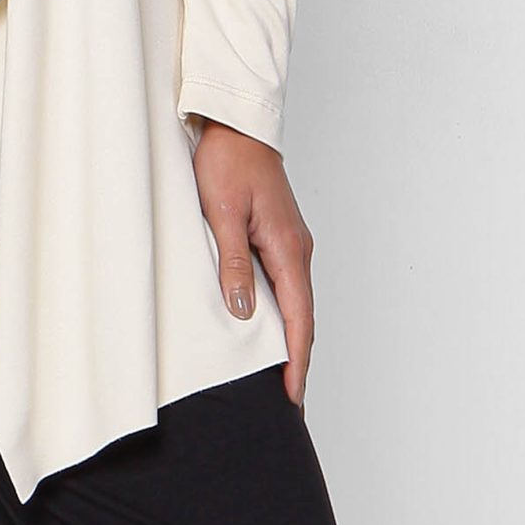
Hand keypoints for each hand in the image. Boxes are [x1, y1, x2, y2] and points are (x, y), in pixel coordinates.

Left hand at [188, 116, 314, 412]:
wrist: (236, 124)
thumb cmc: (228, 160)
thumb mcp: (222, 211)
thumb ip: (234, 262)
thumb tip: (243, 312)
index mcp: (288, 248)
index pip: (299, 319)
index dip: (297, 361)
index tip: (294, 398)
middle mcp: (297, 249)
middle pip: (303, 316)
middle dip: (298, 360)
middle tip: (289, 401)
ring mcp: (290, 242)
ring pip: (294, 301)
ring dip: (290, 337)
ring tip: (279, 375)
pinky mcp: (277, 235)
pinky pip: (284, 283)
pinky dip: (281, 312)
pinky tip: (267, 327)